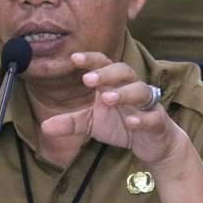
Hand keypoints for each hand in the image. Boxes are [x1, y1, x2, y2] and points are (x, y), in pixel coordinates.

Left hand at [41, 51, 189, 165]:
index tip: (73, 58)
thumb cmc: (121, 125)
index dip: (91, 60)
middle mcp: (131, 89)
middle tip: (89, 79)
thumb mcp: (92, 124)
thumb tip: (44, 126)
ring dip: (124, 93)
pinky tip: (131, 122)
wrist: (153, 143)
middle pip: (124, 71)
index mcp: (114, 84)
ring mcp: (147, 105)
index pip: (103, 65)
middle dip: (107, 73)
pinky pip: (153, 116)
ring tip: (107, 98)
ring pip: (141, 90)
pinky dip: (142, 118)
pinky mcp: (158, 122)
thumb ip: (71, 122)